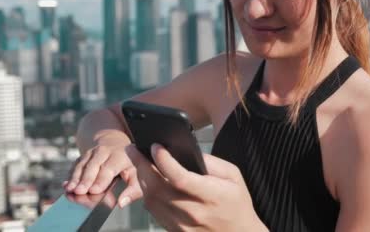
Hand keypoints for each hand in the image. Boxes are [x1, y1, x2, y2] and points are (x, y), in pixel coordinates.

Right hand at [64, 142, 142, 207]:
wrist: (116, 144)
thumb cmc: (128, 164)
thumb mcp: (137, 174)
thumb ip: (133, 190)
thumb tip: (122, 203)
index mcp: (119, 156)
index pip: (109, 168)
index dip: (101, 179)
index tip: (94, 190)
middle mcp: (104, 151)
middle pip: (93, 165)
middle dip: (85, 179)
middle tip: (79, 191)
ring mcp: (91, 152)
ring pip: (82, 165)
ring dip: (75, 178)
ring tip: (69, 189)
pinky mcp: (83, 156)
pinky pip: (75, 165)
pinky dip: (70, 175)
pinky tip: (66, 185)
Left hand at [126, 143, 267, 230]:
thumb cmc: (236, 204)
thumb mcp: (233, 176)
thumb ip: (211, 162)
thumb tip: (186, 151)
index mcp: (210, 195)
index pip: (179, 177)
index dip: (163, 160)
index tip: (155, 146)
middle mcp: (193, 212)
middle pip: (157, 187)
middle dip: (141, 164)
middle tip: (132, 148)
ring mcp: (181, 224)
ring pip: (151, 199)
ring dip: (141, 178)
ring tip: (139, 161)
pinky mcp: (174, 230)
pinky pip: (153, 210)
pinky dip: (147, 193)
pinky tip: (147, 180)